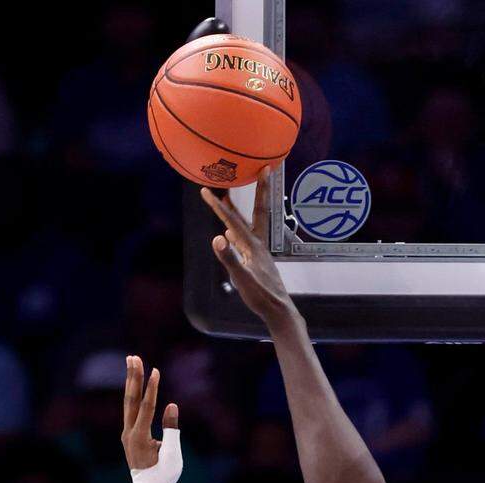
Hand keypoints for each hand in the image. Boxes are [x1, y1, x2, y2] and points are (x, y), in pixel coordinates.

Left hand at [121, 355, 178, 470]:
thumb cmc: (164, 474)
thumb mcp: (172, 453)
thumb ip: (172, 428)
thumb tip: (171, 405)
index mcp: (139, 438)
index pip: (146, 408)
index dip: (151, 389)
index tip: (155, 371)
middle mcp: (128, 433)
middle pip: (131, 400)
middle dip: (133, 377)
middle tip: (133, 357)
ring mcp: (127, 433)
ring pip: (128, 402)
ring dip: (131, 382)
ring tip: (132, 362)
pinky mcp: (129, 434)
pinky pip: (130, 409)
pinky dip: (133, 394)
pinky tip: (134, 383)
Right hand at [200, 169, 294, 324]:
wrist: (278, 310)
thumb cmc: (261, 297)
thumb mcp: (242, 279)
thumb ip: (230, 259)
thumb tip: (218, 238)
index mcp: (253, 246)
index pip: (232, 221)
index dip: (218, 206)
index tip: (206, 190)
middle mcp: (258, 244)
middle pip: (258, 211)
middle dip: (260, 190)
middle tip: (264, 169)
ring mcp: (258, 252)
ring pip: (250, 224)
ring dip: (243, 209)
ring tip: (232, 196)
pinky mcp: (257, 261)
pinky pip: (245, 240)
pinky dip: (238, 232)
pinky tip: (230, 233)